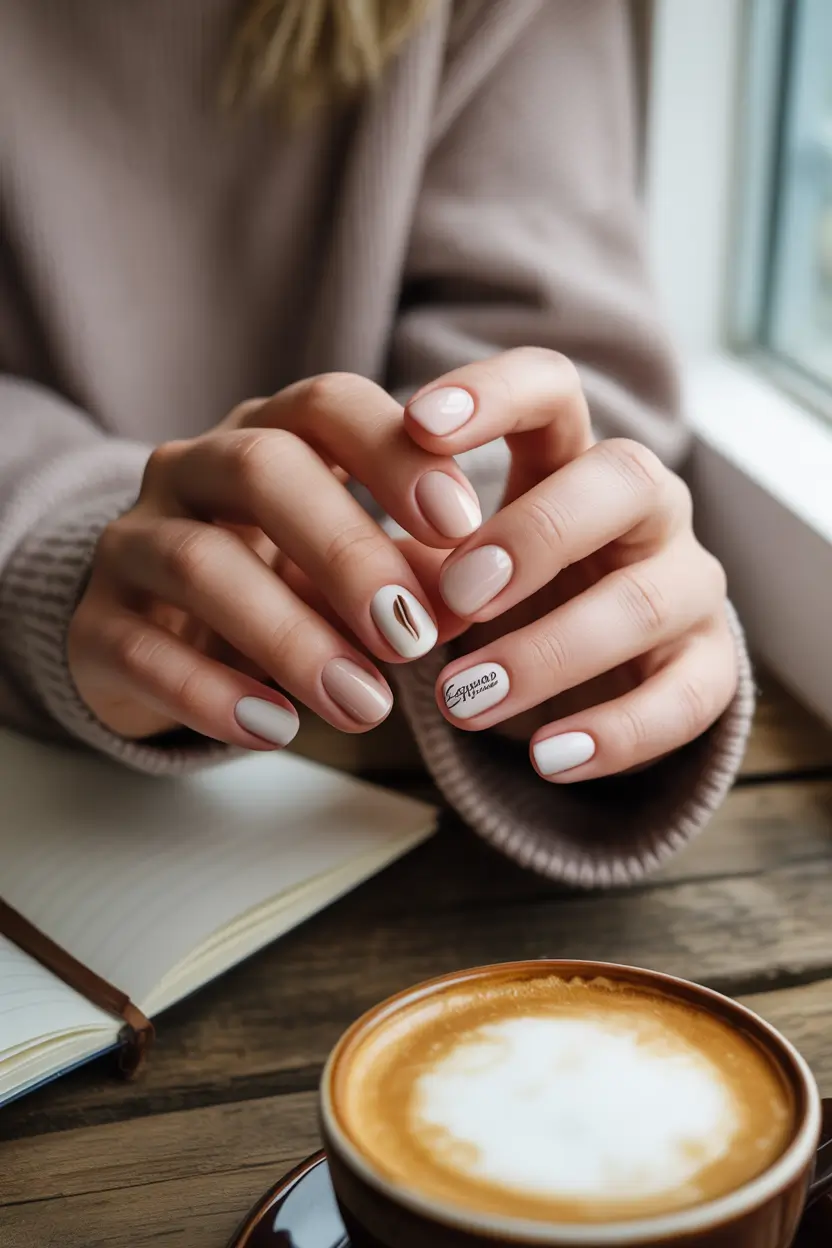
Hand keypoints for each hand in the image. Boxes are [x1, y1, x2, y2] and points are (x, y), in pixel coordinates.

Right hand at [68, 376, 478, 746]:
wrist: (154, 636)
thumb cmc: (278, 584)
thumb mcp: (350, 571)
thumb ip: (412, 576)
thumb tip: (468, 602)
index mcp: (268, 435)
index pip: (326, 403)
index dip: (394, 451)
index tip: (462, 525)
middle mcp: (191, 469)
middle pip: (258, 469)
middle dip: (345, 549)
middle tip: (410, 634)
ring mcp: (133, 541)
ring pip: (198, 563)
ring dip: (291, 638)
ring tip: (364, 705)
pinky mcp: (93, 624)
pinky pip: (140, 650)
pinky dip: (212, 694)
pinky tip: (278, 730)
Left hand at [404, 349, 736, 781]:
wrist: (586, 672)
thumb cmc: (503, 597)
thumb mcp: (448, 566)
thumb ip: (411, 564)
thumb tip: (368, 594)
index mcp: (571, 459)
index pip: (552, 388)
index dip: (494, 394)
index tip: (418, 425)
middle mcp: (645, 507)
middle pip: (623, 478)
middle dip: (535, 534)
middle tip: (454, 596)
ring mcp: (687, 584)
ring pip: (645, 600)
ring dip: (549, 653)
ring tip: (461, 702)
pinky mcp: (708, 666)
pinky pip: (686, 698)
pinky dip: (615, 733)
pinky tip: (546, 759)